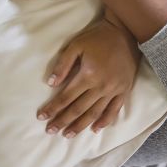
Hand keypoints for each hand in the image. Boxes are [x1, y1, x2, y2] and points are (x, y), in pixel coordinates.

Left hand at [36, 18, 140, 137]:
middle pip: (78, 109)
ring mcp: (114, 90)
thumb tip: (50, 84)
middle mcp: (101, 86)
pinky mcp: (124, 90)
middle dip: (62, 121)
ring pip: (94, 113)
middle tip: (50, 131)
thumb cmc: (97, 37)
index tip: (41, 117)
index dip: (52, 108)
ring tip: (68, 135)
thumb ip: (63, 65)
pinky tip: (95, 129)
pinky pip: (114, 110)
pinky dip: (104, 121)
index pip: (65, 97)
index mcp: (87, 75)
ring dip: (80, 126)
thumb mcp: (76, 45)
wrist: (125, 32)